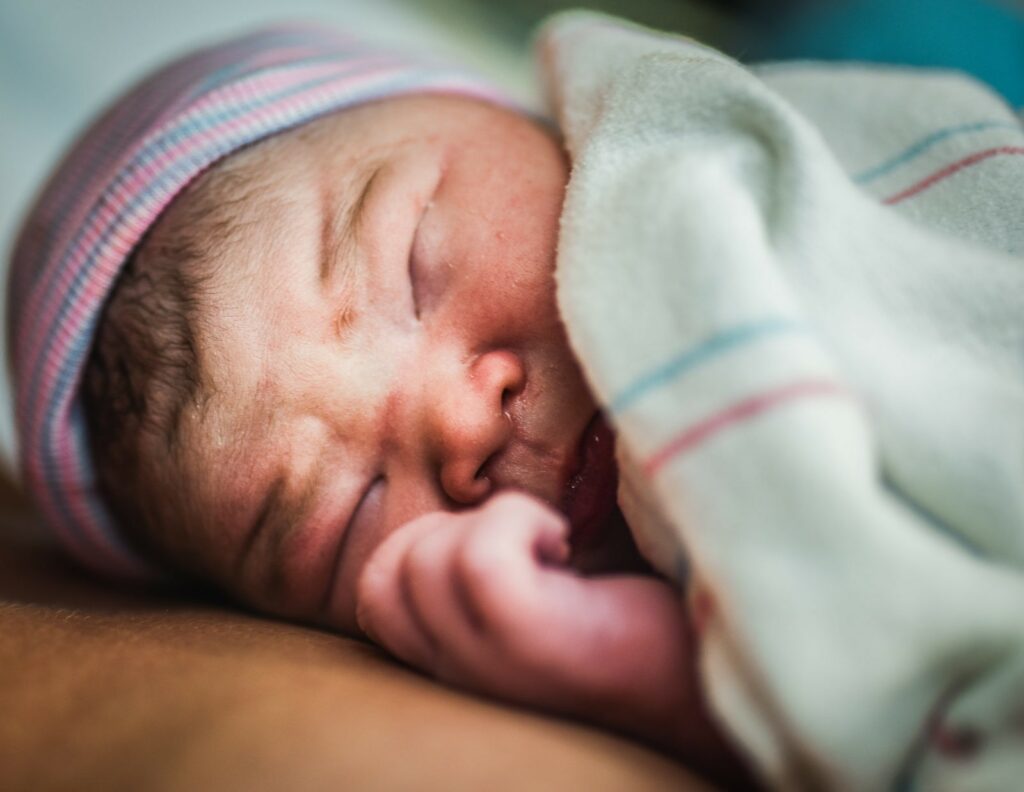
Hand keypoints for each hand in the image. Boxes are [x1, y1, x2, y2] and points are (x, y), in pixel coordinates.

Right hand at [355, 492, 748, 783]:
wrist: (711, 669)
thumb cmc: (634, 614)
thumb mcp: (539, 585)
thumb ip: (488, 556)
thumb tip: (476, 468)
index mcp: (454, 657)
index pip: (374, 593)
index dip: (421, 542)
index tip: (501, 543)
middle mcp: (460, 673)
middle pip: (386, 573)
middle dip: (454, 529)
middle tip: (530, 545)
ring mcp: (492, 666)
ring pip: (425, 561)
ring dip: (495, 522)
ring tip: (554, 545)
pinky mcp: (535, 647)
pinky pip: (480, 562)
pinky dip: (519, 523)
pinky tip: (566, 544)